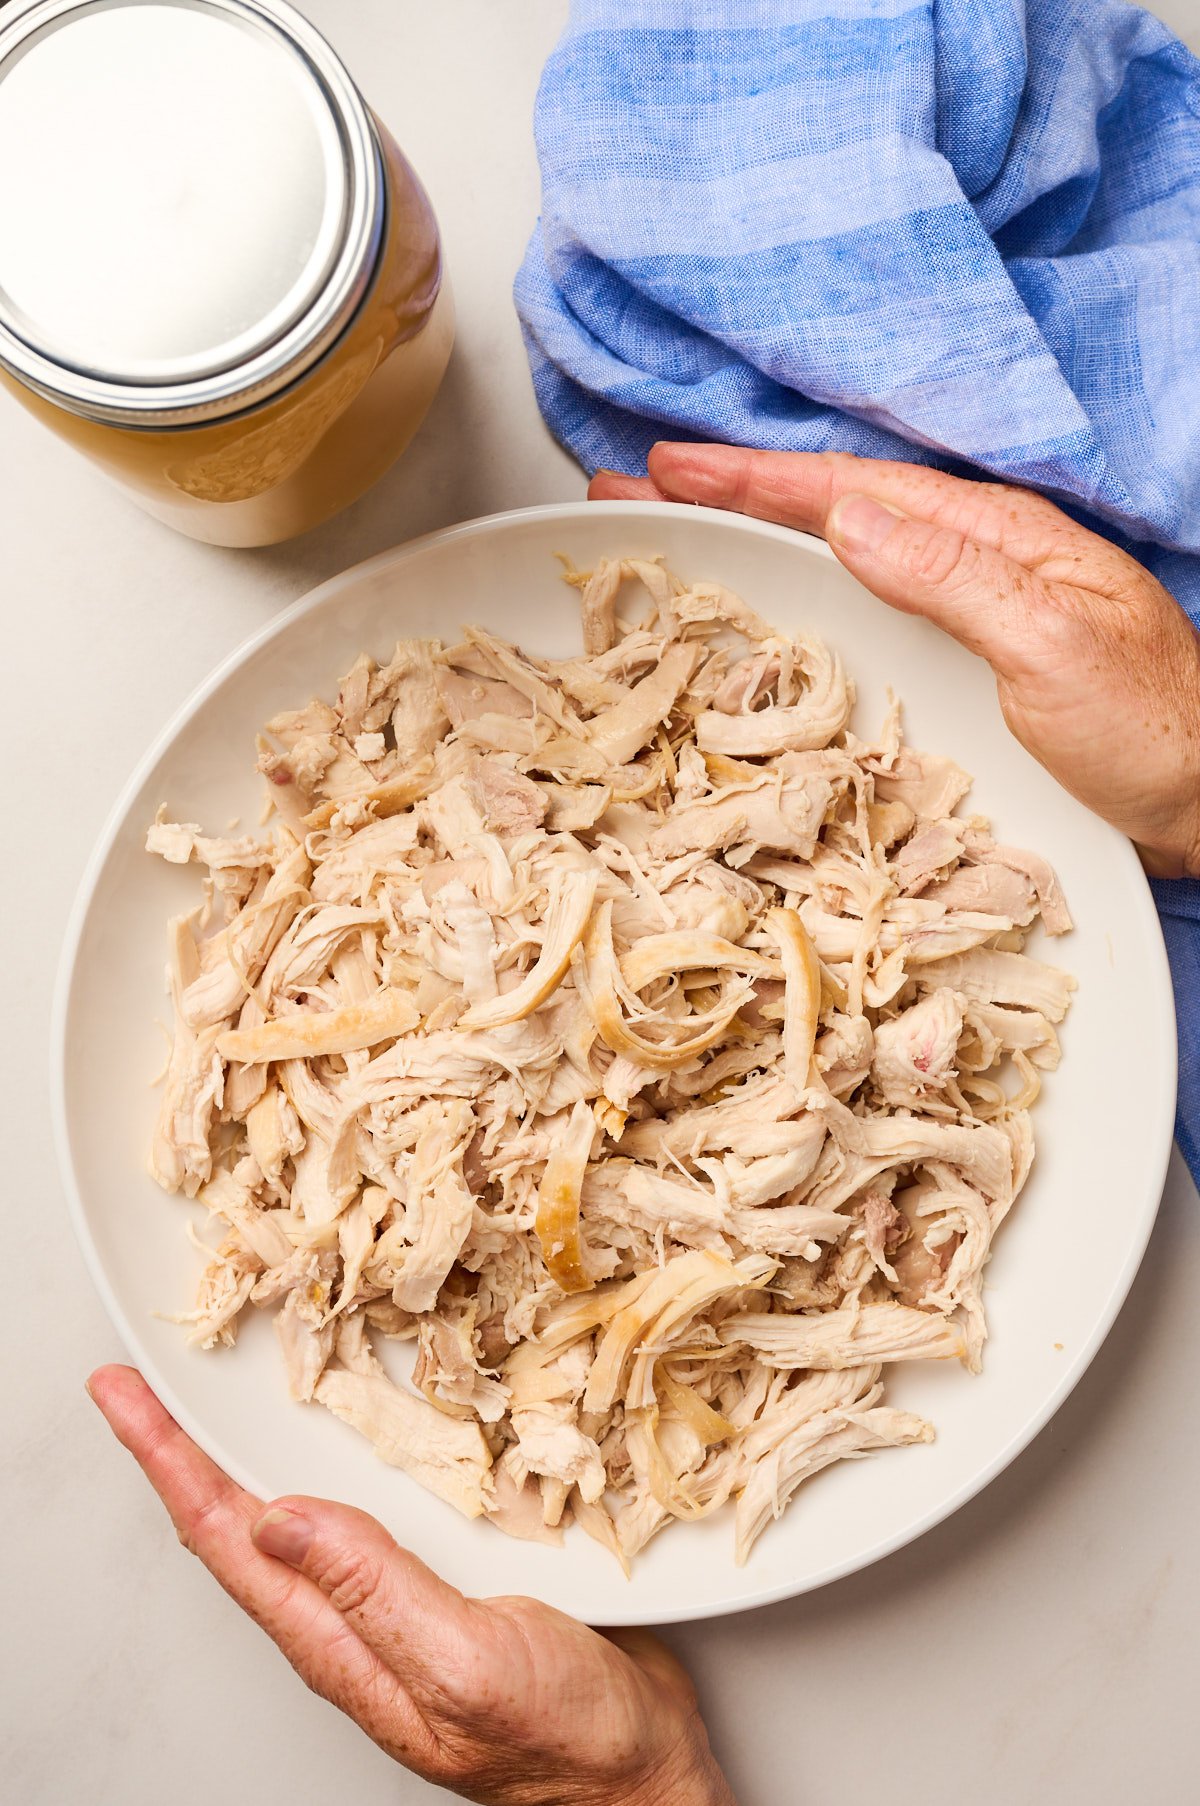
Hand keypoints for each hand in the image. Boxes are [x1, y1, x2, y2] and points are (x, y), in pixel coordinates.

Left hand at [87, 1366, 733, 1805]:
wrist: (638, 1768)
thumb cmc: (562, 1741)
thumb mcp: (464, 1664)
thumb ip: (373, 1592)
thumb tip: (279, 1516)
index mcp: (339, 1641)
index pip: (225, 1539)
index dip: (167, 1461)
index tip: (124, 1398)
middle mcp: (353, 1618)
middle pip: (242, 1521)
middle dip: (186, 1449)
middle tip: (144, 1385)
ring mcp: (396, 1600)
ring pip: (302, 1511)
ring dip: (252, 1450)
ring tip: (213, 1397)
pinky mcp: (445, 1578)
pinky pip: (370, 1508)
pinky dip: (341, 1457)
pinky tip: (344, 1431)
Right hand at [591, 444, 1199, 878]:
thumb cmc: (1152, 730)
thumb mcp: (1053, 646)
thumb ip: (956, 580)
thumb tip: (852, 521)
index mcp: (992, 537)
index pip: (850, 490)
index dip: (754, 476)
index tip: (669, 466)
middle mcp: (971, 564)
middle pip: (829, 511)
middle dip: (728, 495)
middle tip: (631, 489)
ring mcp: (963, 616)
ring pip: (835, 559)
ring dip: (749, 543)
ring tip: (671, 539)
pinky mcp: (959, 668)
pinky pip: (855, 614)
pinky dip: (792, 599)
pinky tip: (762, 610)